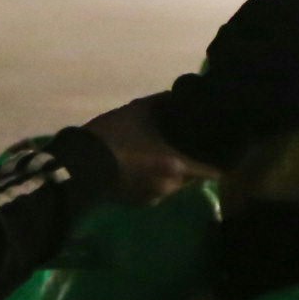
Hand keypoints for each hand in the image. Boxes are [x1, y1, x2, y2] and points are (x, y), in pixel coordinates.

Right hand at [83, 99, 212, 205]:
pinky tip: (143, 168)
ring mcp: (153, 198)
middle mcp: (170, 187)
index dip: (218, 161)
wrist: (80, 162)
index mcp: (177, 166)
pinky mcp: (138, 204)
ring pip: (172, 185)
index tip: (219, 150)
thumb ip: (161, 102)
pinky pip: (155, 191)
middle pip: (192, 177)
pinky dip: (154, 181)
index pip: (212, 172)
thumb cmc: (113, 135)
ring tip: (163, 156)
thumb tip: (175, 96)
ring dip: (171, 173)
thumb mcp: (137, 110)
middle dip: (190, 164)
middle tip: (185, 146)